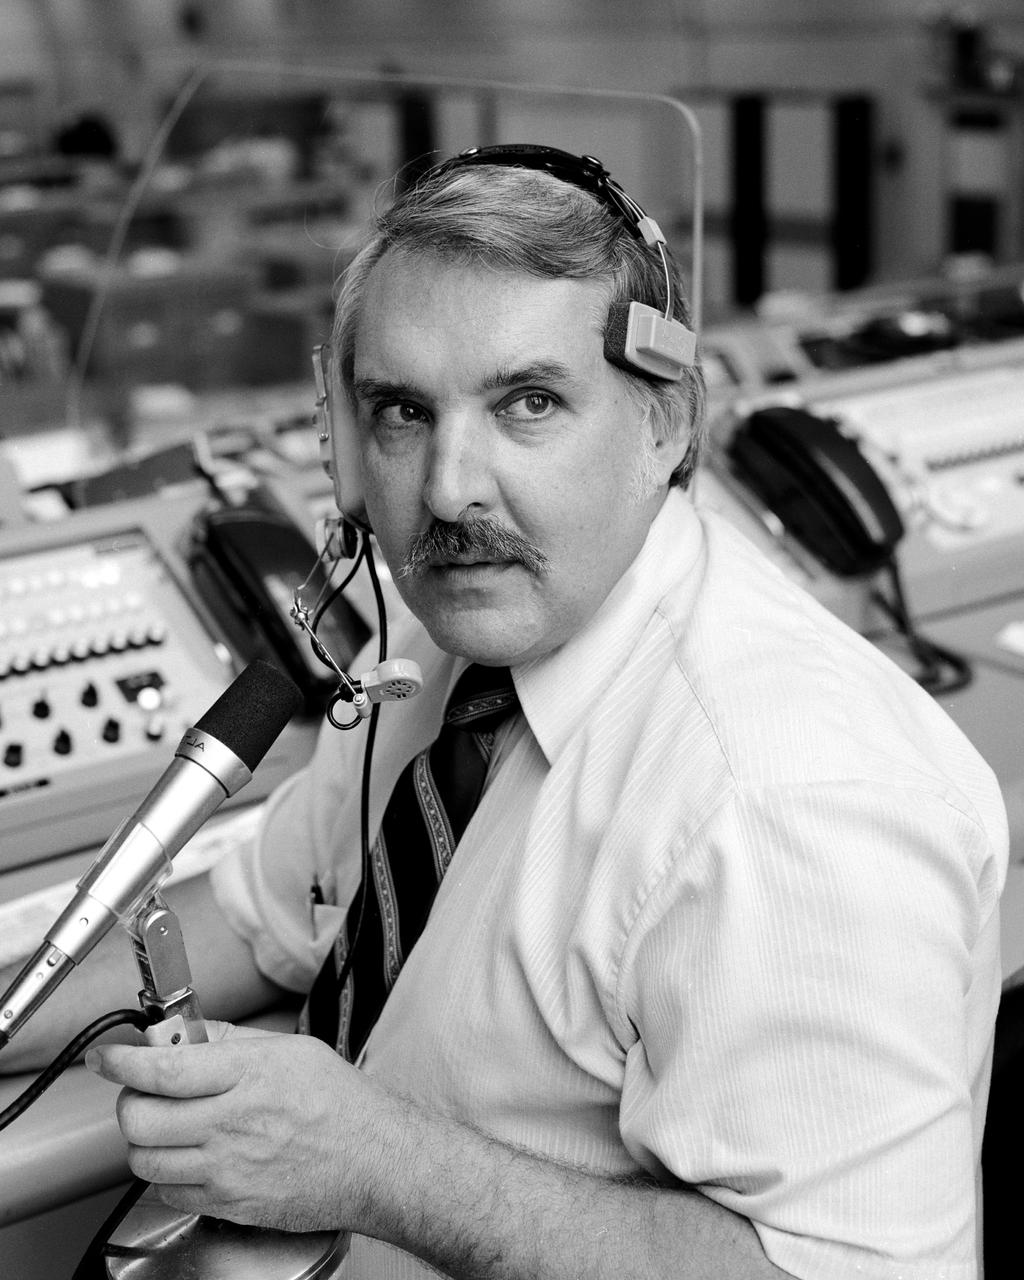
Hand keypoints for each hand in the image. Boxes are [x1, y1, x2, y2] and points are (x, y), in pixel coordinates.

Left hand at [86, 1022, 386, 1233]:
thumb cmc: (341, 1103)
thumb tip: (190, 1034)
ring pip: (146, 1161)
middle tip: (142, 1092)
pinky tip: (189, 1157)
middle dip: (129, 1102)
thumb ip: (234, 1041)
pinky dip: (166, 1174)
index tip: (106, 1058)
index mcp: (248, 1076)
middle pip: (140, 1120)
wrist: (375, 1160)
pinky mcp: (230, 1204)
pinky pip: (170, 1193)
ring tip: (166, 1126)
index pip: (162, 1069)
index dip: (122, 1063)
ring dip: (144, 1141)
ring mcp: (228, 1170)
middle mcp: (232, 1124)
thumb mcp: (292, 1050)